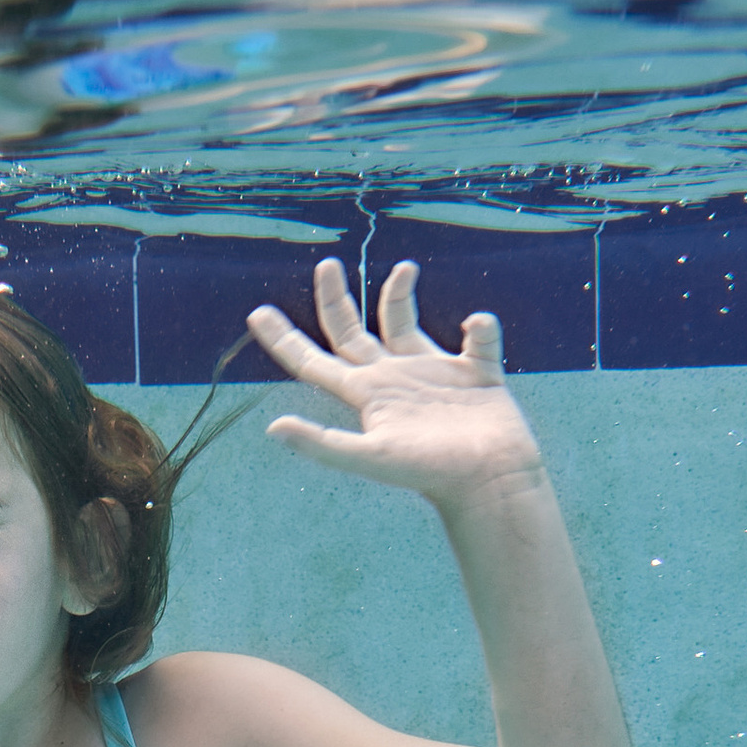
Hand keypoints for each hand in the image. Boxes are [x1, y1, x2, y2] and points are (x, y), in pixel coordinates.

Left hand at [250, 260, 545, 507]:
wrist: (490, 482)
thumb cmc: (431, 471)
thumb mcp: (370, 456)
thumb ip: (322, 443)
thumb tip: (272, 428)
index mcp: (366, 395)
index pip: (313, 362)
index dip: (283, 339)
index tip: (257, 312)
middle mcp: (393, 380)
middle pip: (353, 332)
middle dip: (337, 299)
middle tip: (327, 264)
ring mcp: (434, 376)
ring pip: (406, 325)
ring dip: (400, 295)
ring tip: (404, 268)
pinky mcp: (478, 376)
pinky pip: (479, 340)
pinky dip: (481, 327)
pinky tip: (476, 327)